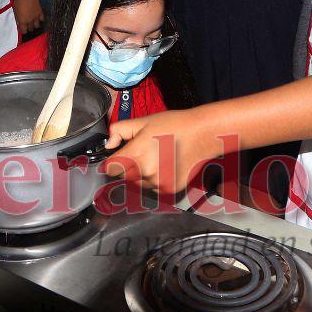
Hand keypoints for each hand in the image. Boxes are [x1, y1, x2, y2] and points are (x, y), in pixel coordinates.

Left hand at [13, 0, 43, 35]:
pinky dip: (40, 19)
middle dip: (28, 27)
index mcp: (22, 21)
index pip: (24, 31)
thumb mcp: (15, 11)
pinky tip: (38, 17)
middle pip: (31, 29)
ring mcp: (36, 17)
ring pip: (37, 26)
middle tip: (27, 24)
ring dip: (35, 24)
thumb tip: (19, 23)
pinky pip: (42, 19)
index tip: (22, 28)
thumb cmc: (18, 1)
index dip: (23, 30)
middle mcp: (30, 21)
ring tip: (33, 22)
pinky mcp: (40, 12)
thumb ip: (18, 19)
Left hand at [101, 109, 226, 194]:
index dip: (111, 162)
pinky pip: (152, 188)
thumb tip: (109, 144)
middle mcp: (146, 173)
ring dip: (140, 174)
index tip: (115, 158)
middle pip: (123, 177)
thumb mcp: (142, 122)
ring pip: (137, 184)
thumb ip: (119, 131)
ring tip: (155, 157)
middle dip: (127, 167)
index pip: (110, 168)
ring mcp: (158, 183)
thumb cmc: (173, 125)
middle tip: (141, 152)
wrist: (202, 135)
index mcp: (136, 155)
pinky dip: (154, 180)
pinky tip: (164, 165)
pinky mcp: (169, 190)